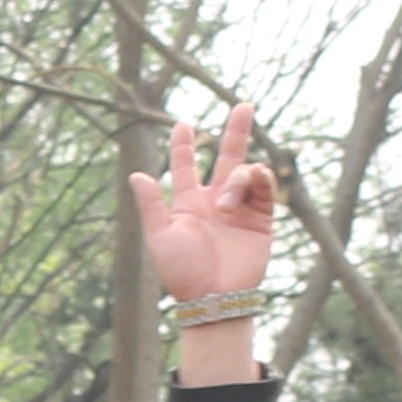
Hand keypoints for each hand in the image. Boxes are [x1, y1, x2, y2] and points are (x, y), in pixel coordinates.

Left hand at [129, 108, 278, 305]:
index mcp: (188, 204)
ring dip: (236, 180)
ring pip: (245, 171)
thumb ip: (151, 205)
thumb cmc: (182, 271)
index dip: (184, 145)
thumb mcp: (160, 236)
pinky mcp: (262, 218)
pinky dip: (258, 179)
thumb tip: (136, 174)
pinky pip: (265, 186)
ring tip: (225, 207)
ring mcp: (240, 207)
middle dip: (236, 131)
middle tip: (243, 105)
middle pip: (228, 156)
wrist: (213, 297)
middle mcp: (215, 201)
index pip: (187, 166)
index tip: (183, 124)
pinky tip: (249, 185)